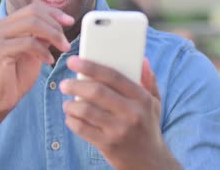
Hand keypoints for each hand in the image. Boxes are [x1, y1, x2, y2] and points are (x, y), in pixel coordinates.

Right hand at [0, 2, 74, 115]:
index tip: (70, 22)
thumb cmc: (16, 77)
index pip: (33, 8)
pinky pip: (28, 43)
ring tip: (62, 49)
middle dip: (55, 25)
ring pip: (32, 24)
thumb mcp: (34, 52)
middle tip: (66, 42)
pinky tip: (48, 61)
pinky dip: (43, 50)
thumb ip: (42, 36)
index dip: (54, 13)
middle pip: (34, 13)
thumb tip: (59, 23)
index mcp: (6, 24)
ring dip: (53, 36)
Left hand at [60, 56, 178, 169]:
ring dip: (71, 105)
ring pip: (86, 111)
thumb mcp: (155, 103)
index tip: (73, 61)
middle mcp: (131, 113)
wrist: (150, 162)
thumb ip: (149, 81)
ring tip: (67, 102)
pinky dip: (72, 121)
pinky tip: (71, 117)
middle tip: (64, 84)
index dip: (90, 66)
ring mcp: (119, 130)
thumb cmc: (148, 127)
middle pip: (97, 92)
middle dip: (75, 85)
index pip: (113, 76)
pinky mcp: (108, 145)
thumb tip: (143, 60)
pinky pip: (82, 129)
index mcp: (141, 98)